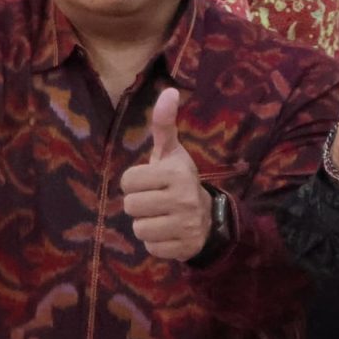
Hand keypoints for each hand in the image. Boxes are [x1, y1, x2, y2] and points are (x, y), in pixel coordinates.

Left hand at [123, 90, 211, 261]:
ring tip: (161, 217)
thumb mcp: (171, 152)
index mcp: (176, 173)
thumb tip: (169, 89)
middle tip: (155, 201)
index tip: (150, 182)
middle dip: (139, 204)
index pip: (128, 181)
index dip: (134, 182)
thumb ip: (163, 124)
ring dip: (146, 224)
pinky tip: (168, 232)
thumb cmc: (180, 181)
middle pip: (130, 206)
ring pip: (139, 229)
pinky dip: (156, 242)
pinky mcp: (184, 247)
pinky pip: (151, 248)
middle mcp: (183, 198)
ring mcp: (185, 225)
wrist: (210, 218)